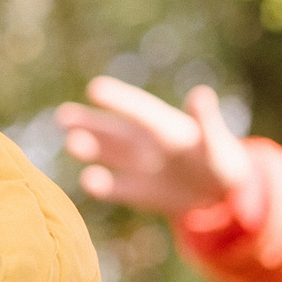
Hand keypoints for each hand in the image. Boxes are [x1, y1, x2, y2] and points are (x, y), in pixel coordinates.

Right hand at [55, 77, 255, 216]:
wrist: (220, 193)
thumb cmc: (221, 160)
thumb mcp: (217, 141)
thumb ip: (208, 120)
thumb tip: (199, 94)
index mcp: (165, 126)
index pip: (138, 110)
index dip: (118, 100)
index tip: (95, 88)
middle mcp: (145, 142)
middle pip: (113, 130)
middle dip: (88, 122)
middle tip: (61, 115)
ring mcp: (138, 167)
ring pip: (108, 154)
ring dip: (89, 148)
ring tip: (70, 140)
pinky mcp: (136, 191)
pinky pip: (116, 187)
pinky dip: (102, 186)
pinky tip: (88, 180)